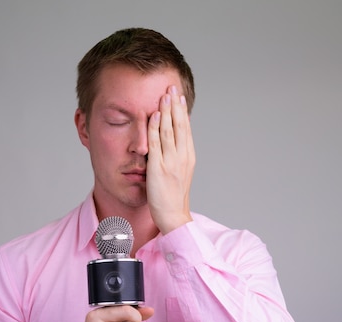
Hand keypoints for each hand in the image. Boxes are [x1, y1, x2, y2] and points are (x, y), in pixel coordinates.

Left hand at [146, 85, 195, 233]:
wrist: (173, 215)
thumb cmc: (174, 197)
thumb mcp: (180, 172)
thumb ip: (177, 156)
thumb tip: (174, 141)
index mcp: (189, 156)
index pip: (186, 128)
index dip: (182, 110)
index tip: (179, 96)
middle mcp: (182, 156)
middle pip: (179, 124)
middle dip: (175, 104)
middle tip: (172, 86)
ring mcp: (171, 161)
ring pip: (169, 130)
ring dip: (166, 110)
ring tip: (164, 95)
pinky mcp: (158, 167)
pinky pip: (156, 143)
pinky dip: (155, 127)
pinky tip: (153, 115)